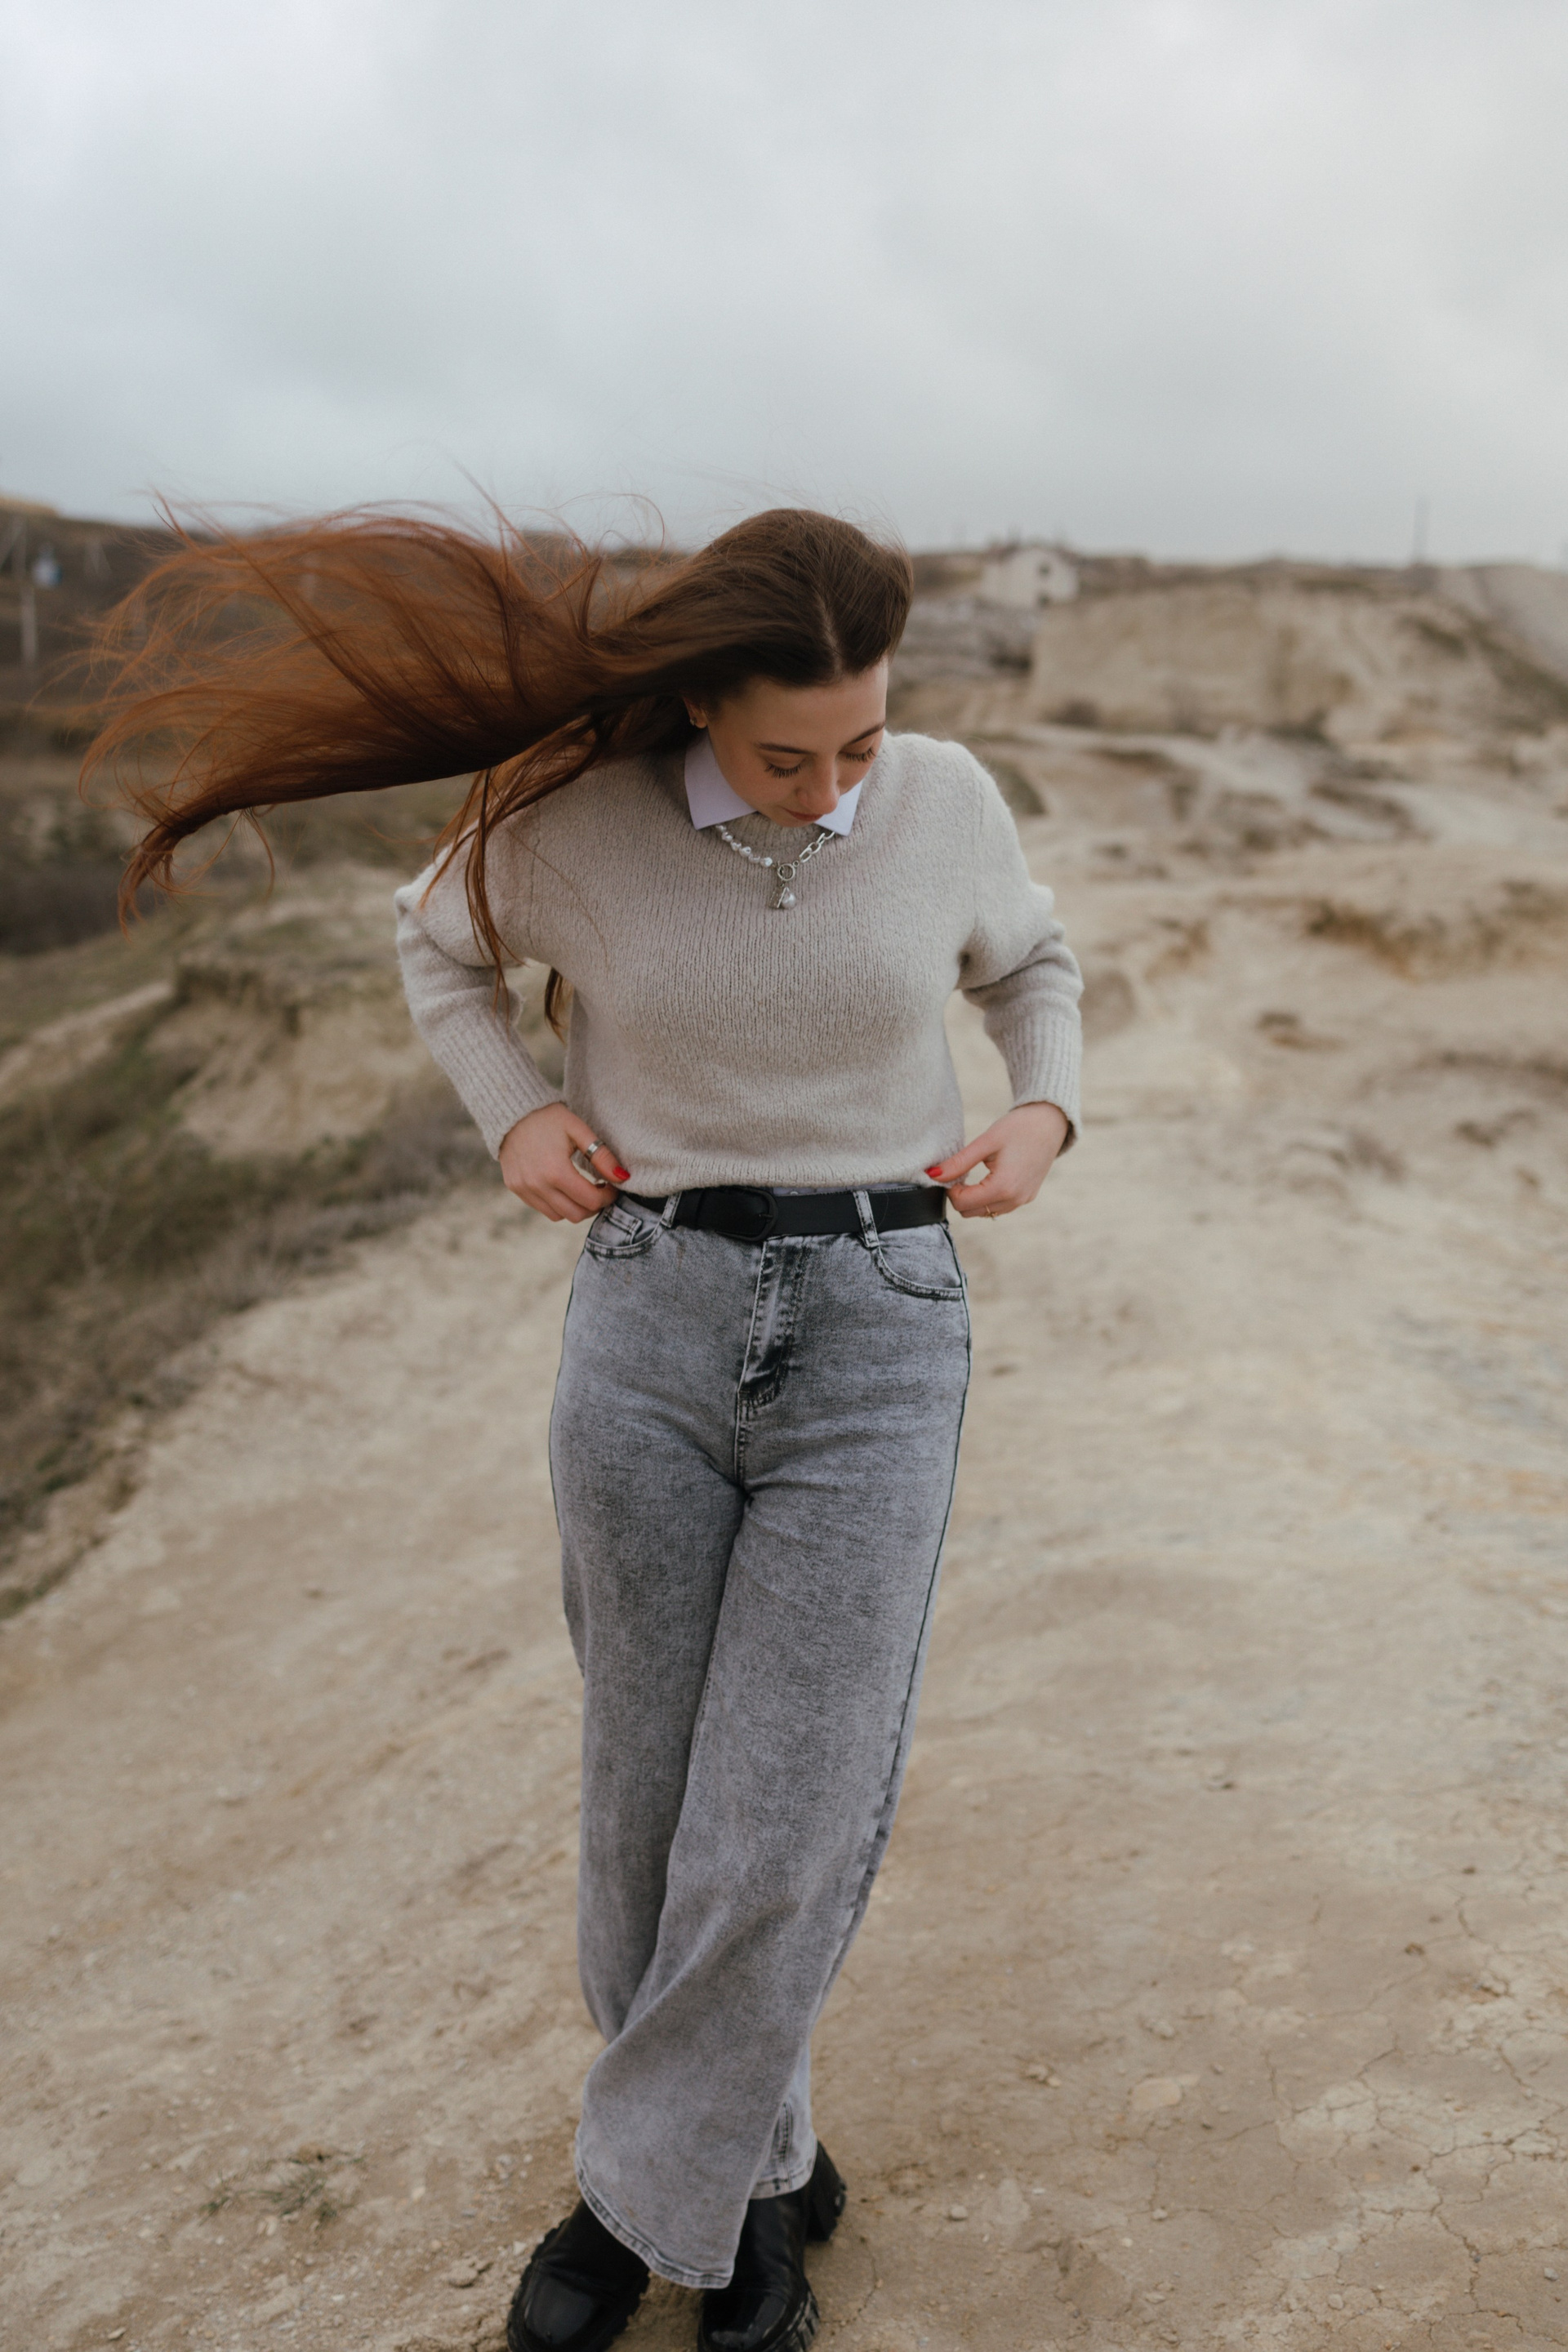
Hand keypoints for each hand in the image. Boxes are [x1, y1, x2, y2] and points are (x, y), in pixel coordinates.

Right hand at [498, 1103, 628, 1221]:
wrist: (512, 1111)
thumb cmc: (549, 1118)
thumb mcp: (579, 1130)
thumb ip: (602, 1156)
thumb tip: (623, 1178)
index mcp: (556, 1171)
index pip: (591, 1200)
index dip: (608, 1196)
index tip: (612, 1185)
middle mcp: (538, 1185)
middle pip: (576, 1214)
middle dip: (593, 1205)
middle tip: (599, 1189)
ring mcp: (524, 1189)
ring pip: (558, 1216)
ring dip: (575, 1207)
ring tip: (582, 1189)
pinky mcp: (516, 1188)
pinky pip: (542, 1208)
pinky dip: (557, 1204)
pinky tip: (563, 1187)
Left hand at [926, 1101, 1069, 1218]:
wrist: (1050, 1123)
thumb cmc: (1018, 1128)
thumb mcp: (985, 1142)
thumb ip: (958, 1162)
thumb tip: (932, 1175)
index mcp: (1003, 1187)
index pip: (962, 1204)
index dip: (950, 1189)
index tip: (951, 1171)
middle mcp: (1014, 1200)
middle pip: (970, 1212)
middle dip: (960, 1195)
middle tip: (961, 1171)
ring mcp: (1022, 1200)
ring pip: (985, 1212)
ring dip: (974, 1198)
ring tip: (975, 1172)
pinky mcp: (1027, 1197)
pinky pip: (999, 1207)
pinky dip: (988, 1197)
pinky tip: (988, 1177)